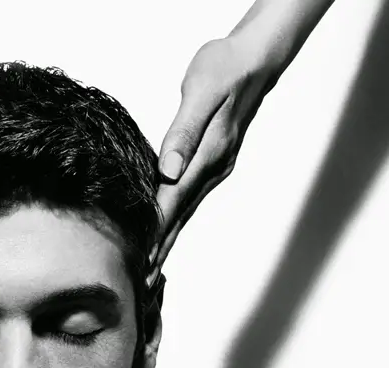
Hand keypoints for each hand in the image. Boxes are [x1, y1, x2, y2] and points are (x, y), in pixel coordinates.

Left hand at [149, 33, 282, 285]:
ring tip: (150, 270)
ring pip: (184, 213)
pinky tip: (166, 232)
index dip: (156, 233)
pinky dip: (174, 221)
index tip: (142, 261)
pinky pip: (187, 200)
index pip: (173, 203)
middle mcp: (212, 169)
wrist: (251, 59)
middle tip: (142, 283)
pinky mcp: (210, 164)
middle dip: (161, 250)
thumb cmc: (222, 69)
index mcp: (205, 156)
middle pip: (180, 217)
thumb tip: (169, 172)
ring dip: (167, 241)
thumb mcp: (199, 94)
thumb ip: (183, 133)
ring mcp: (214, 169)